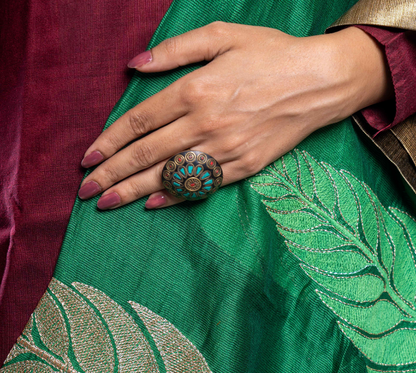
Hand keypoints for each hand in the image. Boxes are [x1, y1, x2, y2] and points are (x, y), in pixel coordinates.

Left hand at [78, 23, 392, 209]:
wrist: (320, 81)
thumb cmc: (271, 54)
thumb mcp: (222, 34)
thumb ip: (175, 50)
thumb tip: (133, 66)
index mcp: (196, 89)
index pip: (139, 121)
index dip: (110, 141)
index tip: (88, 158)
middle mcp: (206, 123)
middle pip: (147, 153)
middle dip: (112, 174)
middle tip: (86, 191)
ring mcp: (226, 149)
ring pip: (171, 174)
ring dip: (134, 191)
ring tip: (107, 204)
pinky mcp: (245, 166)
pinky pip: (204, 185)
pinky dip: (177, 196)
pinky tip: (153, 205)